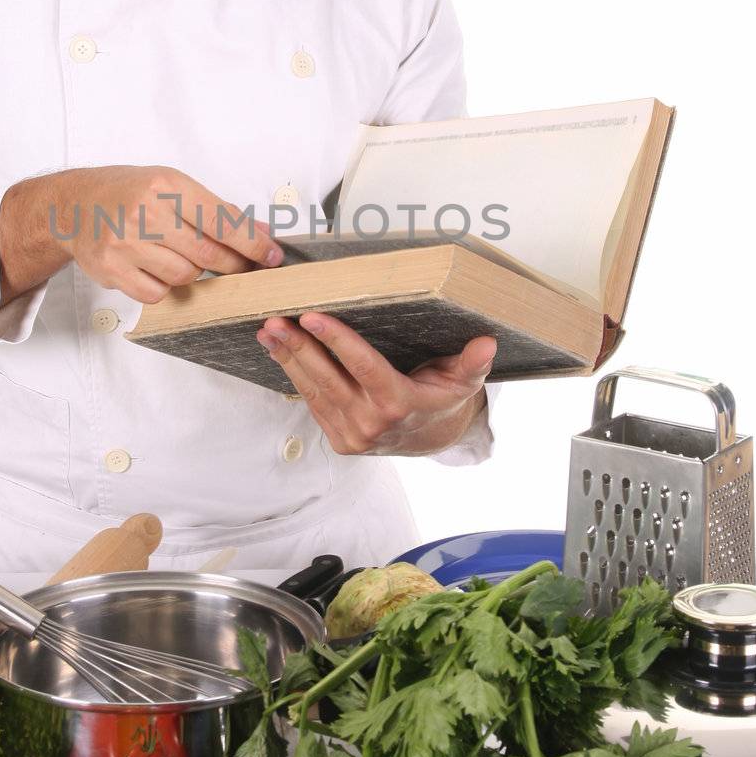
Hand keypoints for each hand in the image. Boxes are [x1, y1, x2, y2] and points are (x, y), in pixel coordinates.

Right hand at [67, 165, 281, 304]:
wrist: (74, 205)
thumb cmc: (129, 192)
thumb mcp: (171, 185)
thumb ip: (215, 210)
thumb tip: (261, 233)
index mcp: (165, 185)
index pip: (221, 221)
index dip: (253, 243)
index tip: (273, 256)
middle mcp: (145, 213)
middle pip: (207, 254)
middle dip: (233, 264)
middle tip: (243, 267)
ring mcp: (125, 244)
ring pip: (184, 276)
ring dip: (194, 273)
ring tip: (183, 258)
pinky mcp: (111, 270)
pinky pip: (157, 293)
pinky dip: (165, 287)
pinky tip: (157, 269)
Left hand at [256, 313, 495, 456]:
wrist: (432, 439)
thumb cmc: (443, 399)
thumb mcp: (463, 381)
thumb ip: (473, 363)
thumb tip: (486, 342)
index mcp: (400, 404)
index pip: (364, 367)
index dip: (337, 340)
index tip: (313, 316)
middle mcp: (373, 423)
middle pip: (328, 379)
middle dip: (298, 348)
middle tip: (275, 320)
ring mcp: (353, 435)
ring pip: (313, 392)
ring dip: (288, 360)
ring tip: (268, 331)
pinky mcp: (340, 440)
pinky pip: (313, 404)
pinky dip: (294, 376)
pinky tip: (280, 352)